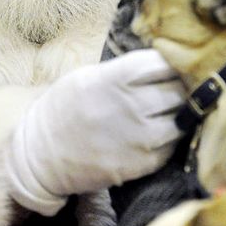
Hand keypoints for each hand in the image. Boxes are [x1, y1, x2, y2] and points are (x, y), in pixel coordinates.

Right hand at [7, 49, 185, 214]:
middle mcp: (133, 106)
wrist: (42, 155)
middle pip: (180, 90)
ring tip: (168, 111)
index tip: (172, 65)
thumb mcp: (89, 76)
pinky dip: (170, 138)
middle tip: (176, 87)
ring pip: (183, 119)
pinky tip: (157, 132)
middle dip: (181, 87)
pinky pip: (173, 145)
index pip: (166, 63)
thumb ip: (126, 69)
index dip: (173, 63)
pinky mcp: (144, 163)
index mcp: (118, 78)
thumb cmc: (65, 107)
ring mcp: (141, 137)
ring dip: (180, 113)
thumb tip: (163, 62)